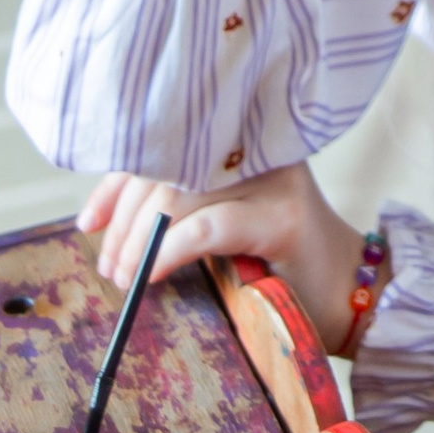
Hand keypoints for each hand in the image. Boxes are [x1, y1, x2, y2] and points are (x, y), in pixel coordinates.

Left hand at [81, 160, 369, 356]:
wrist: (345, 290)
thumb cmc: (275, 260)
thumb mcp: (220, 224)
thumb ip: (180, 208)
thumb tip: (103, 220)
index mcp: (240, 141)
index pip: (164, 144)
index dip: (118, 182)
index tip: (88, 224)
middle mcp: (258, 147)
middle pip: (167, 166)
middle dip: (124, 222)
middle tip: (109, 267)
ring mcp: (274, 179)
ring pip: (181, 194)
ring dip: (140, 241)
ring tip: (125, 277)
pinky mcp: (284, 217)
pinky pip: (209, 226)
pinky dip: (169, 250)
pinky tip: (150, 276)